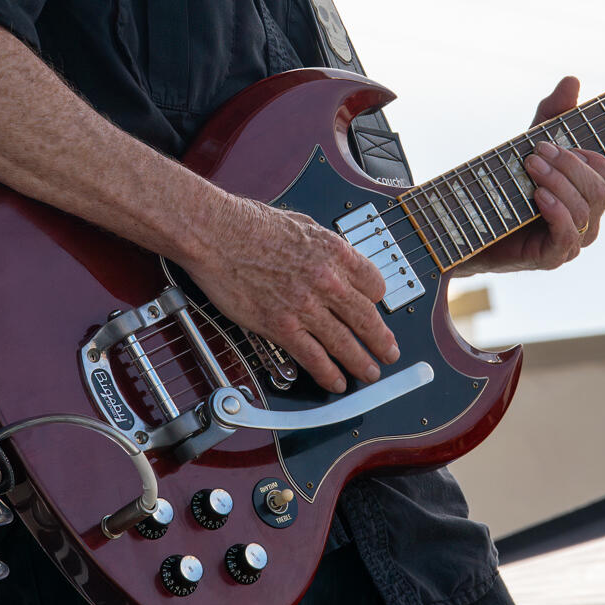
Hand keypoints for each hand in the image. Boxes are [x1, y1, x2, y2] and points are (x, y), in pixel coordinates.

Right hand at [182, 191, 399, 394]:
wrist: (216, 233)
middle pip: (367, 319)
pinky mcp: (281, 326)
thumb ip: (322, 245)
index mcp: (335, 252)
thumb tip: (331, 257)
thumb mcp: (302, 223)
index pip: (374, 284)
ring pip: (345, 343)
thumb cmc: (249, 223)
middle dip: (381, 341)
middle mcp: (327, 281)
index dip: (377, 299)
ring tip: (370, 373)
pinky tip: (336, 381)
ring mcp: (305, 306)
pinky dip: (328, 373)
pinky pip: (313, 357)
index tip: (376, 308)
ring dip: (361, 363)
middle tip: (389, 353)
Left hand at [462, 75, 604, 273]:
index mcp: (590, 194)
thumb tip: (571, 80)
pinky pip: (568, 234)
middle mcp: (589, 219)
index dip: (603, 160)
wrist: (466, 224)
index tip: (571, 144)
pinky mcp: (552, 256)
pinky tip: (537, 195)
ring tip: (530, 166)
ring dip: (559, 181)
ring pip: (586, 209)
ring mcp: (573, 240)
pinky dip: (556, 210)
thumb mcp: (529, 142)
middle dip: (572, 164)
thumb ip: (552, 114)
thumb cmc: (504, 183)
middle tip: (538, 150)